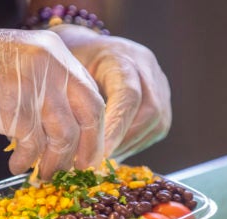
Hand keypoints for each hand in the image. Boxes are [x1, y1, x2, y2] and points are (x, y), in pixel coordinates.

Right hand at [0, 21, 104, 179]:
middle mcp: (52, 64)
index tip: (89, 153)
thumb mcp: (22, 66)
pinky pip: (32, 144)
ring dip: (55, 162)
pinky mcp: (13, 105)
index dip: (94, 130)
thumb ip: (48, 90)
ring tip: (44, 174)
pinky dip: (27, 160)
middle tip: (77, 170)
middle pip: (89, 114)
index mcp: (57, 53)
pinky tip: (17, 166)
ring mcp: (34, 83)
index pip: (92, 96)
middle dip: (86, 149)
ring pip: (63, 135)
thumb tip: (67, 132)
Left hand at [51, 25, 171, 161]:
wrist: (86, 49)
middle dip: (124, 141)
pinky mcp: (162, 97)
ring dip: (130, 145)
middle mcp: (146, 67)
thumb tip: (70, 141)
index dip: (117, 127)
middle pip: (149, 112)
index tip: (101, 153)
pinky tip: (115, 149)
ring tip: (104, 158)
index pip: (128, 95)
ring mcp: (158, 82)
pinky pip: (156, 128)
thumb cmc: (69, 62)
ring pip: (157, 124)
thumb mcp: (63, 73)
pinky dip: (135, 143)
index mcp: (120, 56)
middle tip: (99, 160)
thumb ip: (71, 100)